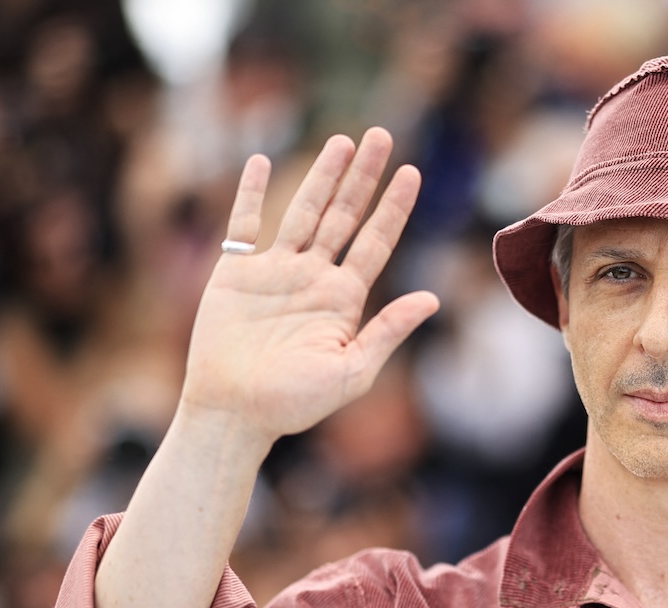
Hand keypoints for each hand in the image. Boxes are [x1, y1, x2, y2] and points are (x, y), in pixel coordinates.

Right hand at [180, 128, 439, 448]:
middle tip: (381, 135)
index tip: (412, 173)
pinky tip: (262, 161)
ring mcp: (275, 272)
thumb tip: (433, 300)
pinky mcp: (236, 274)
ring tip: (342, 140)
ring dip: (322, 176)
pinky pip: (244, 225)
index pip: (376, 242)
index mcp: (344, 299)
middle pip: (344, 216)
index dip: (393, 208)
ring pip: (303, 211)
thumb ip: (388, 331)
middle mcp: (313, 278)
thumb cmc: (294, 404)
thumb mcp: (353, 370)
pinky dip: (252, 193)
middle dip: (363, 177)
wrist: (234, 413)